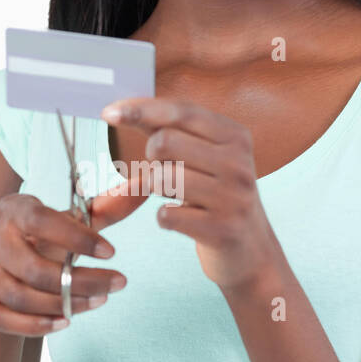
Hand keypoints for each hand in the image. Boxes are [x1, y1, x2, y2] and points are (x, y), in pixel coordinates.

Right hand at [0, 194, 126, 333]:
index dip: (77, 238)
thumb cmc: (46, 244)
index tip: (112, 253)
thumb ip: (106, 209)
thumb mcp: (72, 225)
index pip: (42, 220)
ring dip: (65, 304)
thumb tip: (145, 187)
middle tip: (119, 283)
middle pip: (35, 268)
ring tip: (100, 301)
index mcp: (14, 209)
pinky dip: (37, 325)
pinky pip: (6, 319)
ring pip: (23, 297)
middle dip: (82, 280)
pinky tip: (67, 321)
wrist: (8, 276)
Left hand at [91, 97, 281, 290]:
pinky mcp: (222, 230)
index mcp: (235, 137)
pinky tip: (181, 220)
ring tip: (174, 196)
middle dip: (150, 158)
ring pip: (161, 178)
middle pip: (164, 142)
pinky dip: (164, 218)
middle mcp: (238, 163)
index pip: (181, 112)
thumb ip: (172, 131)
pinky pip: (166, 215)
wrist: (251, 252)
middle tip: (165, 172)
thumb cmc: (218, 197)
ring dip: (156, 189)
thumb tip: (121, 110)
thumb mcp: (208, 158)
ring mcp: (233, 197)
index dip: (141, 109)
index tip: (108, 113)